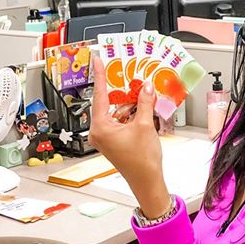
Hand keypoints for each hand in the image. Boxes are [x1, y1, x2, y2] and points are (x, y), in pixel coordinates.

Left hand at [89, 56, 169, 216]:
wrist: (147, 182)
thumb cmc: (142, 162)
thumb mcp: (144, 126)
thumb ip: (144, 103)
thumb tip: (145, 87)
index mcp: (100, 128)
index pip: (99, 96)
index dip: (100, 76)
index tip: (98, 61)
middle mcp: (99, 132)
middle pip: (107, 103)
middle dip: (119, 90)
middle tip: (125, 73)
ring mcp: (106, 137)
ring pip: (115, 111)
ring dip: (127, 102)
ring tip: (140, 90)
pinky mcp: (113, 140)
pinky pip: (119, 120)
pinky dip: (129, 112)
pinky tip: (141, 105)